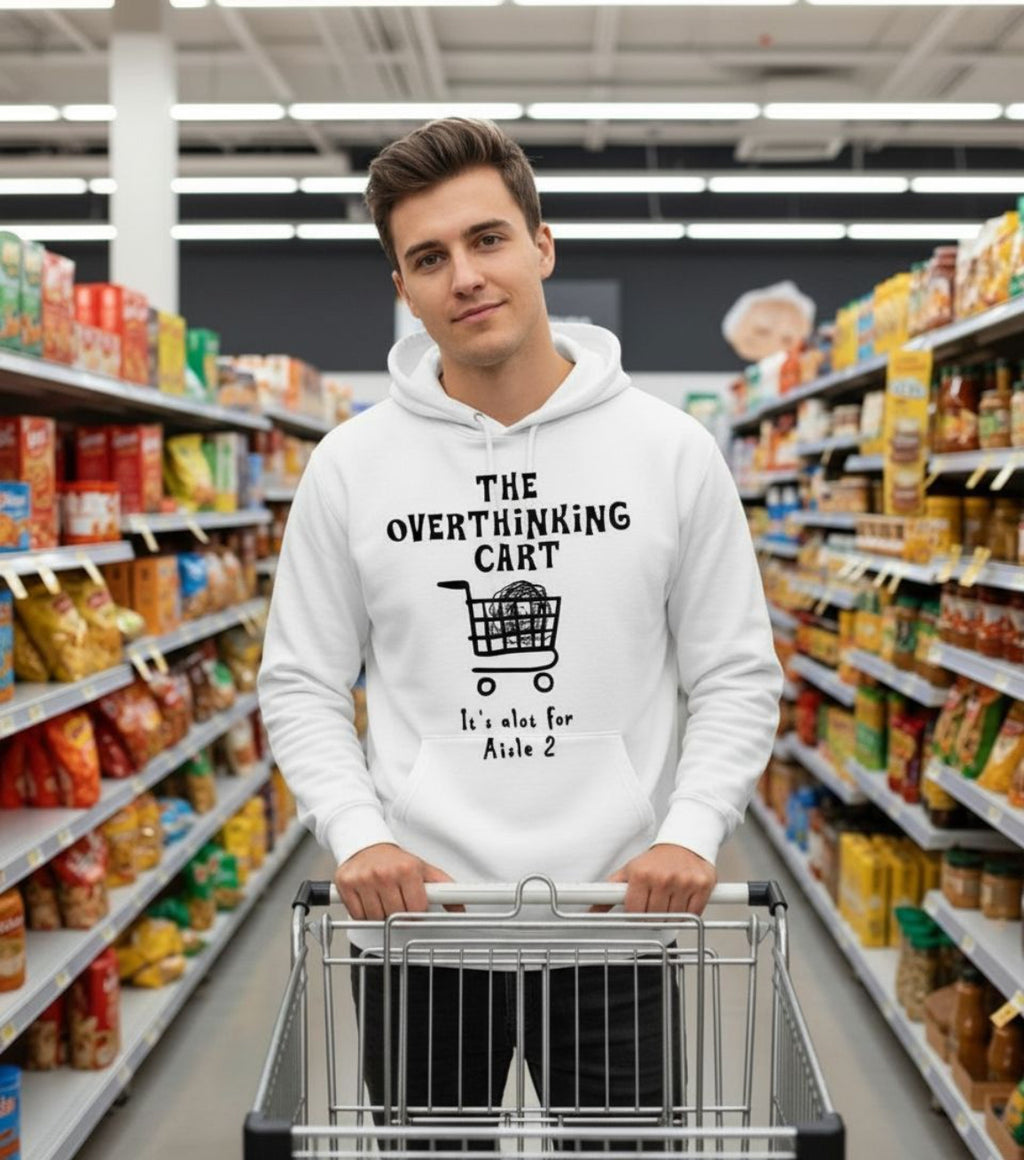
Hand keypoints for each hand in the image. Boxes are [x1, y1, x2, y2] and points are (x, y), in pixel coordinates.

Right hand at [335, 842, 463, 919]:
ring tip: (383, 898)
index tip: (413, 906)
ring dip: (381, 914)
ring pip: (376, 918)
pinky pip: (358, 915)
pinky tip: (369, 899)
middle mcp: (384, 873)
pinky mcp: (346, 884)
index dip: (416, 912)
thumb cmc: (396, 860)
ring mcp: (364, 879)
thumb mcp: (422, 869)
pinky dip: (364, 914)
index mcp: (407, 868)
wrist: (366, 844)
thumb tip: (460, 908)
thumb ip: (444, 888)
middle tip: (396, 900)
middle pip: (396, 916)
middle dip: (398, 913)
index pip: (416, 909)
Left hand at [594, 844, 716, 915]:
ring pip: (673, 918)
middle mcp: (663, 878)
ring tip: (668, 900)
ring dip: (670, 915)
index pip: (634, 912)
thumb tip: (591, 914)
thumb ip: (608, 894)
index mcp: (641, 873)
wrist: (685, 842)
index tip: (638, 908)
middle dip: (652, 915)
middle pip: (653, 918)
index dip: (635, 914)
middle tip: (654, 904)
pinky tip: (682, 900)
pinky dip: (687, 913)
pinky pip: (693, 914)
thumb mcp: (629, 871)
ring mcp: (684, 882)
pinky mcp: (702, 886)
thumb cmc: (656, 860)